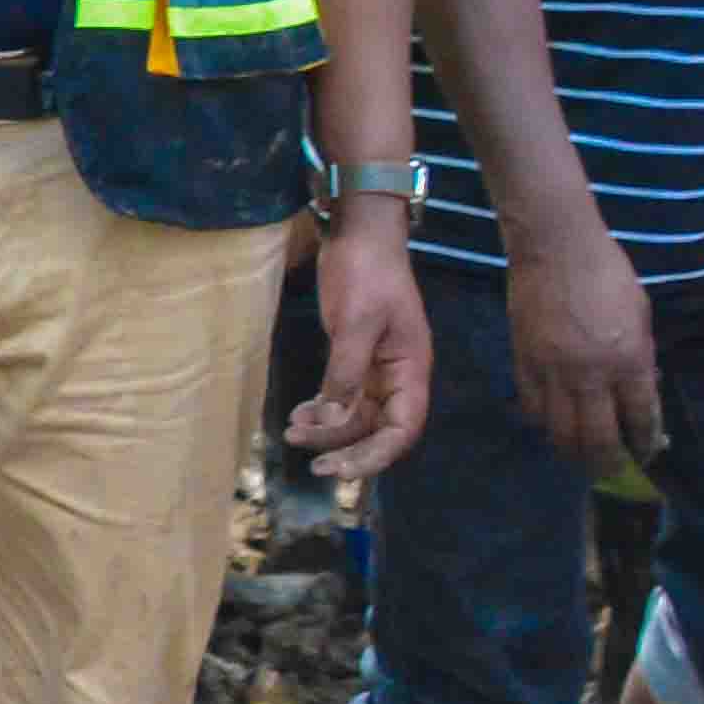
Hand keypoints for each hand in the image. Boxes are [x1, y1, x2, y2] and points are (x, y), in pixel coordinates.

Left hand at [287, 206, 433, 487]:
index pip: (403, 429)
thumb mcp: (356, 320)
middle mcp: (399, 377)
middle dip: (346, 450)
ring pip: (356, 418)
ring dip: (327, 431)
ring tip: (292, 431)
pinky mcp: (355, 360)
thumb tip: (333, 417)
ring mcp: (377, 370)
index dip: (375, 455)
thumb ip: (345, 370)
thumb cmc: (366, 271)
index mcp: (412, 370)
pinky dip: (321, 411)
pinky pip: (342, 399)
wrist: (359, 234)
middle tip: (311, 465)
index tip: (339, 469)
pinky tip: (298, 414)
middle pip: (378, 431)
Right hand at [509, 218, 661, 468]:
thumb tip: (640, 388)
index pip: (640, 417)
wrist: (554, 247)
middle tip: (611, 469)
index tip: (646, 451)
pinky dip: (543, 423)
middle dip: (607, 462)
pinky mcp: (524, 363)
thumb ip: (640, 355)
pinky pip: (532, 408)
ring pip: (560, 431)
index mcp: (629, 359)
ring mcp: (553, 372)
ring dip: (572, 451)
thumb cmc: (607, 273)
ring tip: (579, 456)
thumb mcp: (641, 313)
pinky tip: (551, 423)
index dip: (645, 441)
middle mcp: (591, 375)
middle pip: (597, 438)